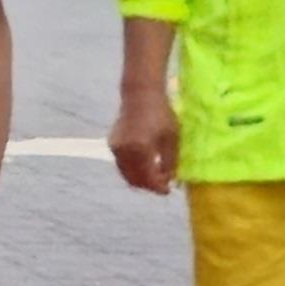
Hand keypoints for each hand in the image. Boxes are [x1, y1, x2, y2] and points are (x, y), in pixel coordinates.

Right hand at [107, 78, 179, 195]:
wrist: (140, 95)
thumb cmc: (161, 113)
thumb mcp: (172, 138)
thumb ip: (170, 161)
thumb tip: (170, 180)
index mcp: (141, 149)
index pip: (149, 178)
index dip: (159, 187)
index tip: (169, 190)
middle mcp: (125, 151)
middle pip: (135, 180)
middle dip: (149, 186)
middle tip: (162, 185)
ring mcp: (116, 149)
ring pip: (126, 174)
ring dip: (140, 179)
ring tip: (155, 176)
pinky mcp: (112, 145)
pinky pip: (122, 165)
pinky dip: (133, 170)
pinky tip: (145, 166)